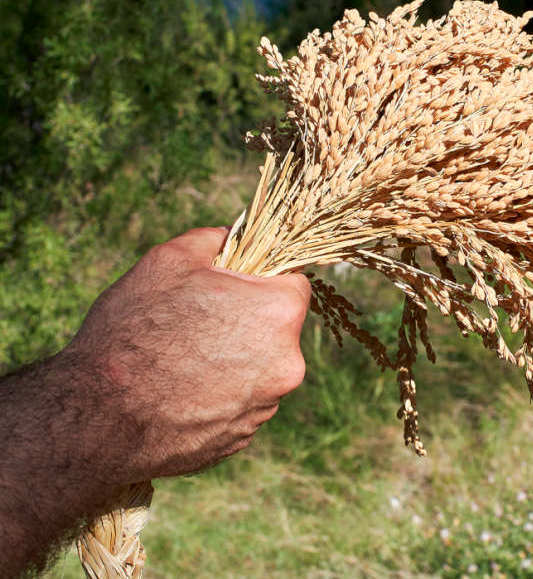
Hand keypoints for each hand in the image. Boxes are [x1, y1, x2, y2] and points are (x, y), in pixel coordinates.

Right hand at [63, 227, 312, 480]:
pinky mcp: (243, 436)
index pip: (293, 281)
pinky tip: (178, 392)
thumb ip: (211, 241)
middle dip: (245, 320)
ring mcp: (267, 406)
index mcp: (279, 312)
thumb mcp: (168, 261)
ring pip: (258, 368)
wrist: (98, 419)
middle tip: (198, 320)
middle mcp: (287, 363)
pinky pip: (238, 403)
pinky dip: (217, 395)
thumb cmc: (134, 331)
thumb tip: (229, 237)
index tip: (235, 282)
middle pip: (276, 328)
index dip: (262, 277)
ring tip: (180, 360)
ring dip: (232, 360)